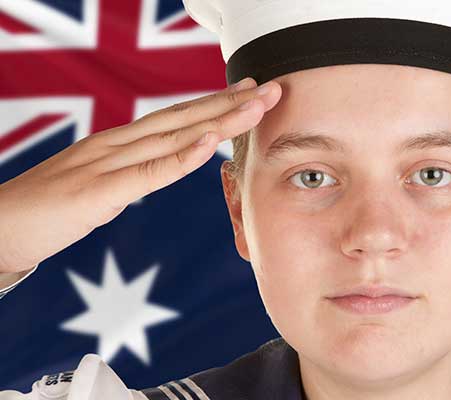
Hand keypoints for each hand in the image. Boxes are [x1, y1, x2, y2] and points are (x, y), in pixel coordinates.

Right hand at [0, 78, 280, 272]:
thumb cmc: (47, 210)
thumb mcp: (100, 187)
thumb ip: (132, 176)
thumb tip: (160, 171)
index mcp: (118, 144)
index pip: (176, 119)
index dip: (215, 104)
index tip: (249, 94)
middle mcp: (117, 144)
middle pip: (183, 118)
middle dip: (231, 104)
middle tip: (270, 88)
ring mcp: (107, 163)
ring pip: (174, 137)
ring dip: (219, 120)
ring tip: (255, 105)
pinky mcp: (97, 190)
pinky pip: (148, 172)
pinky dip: (182, 156)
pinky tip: (209, 142)